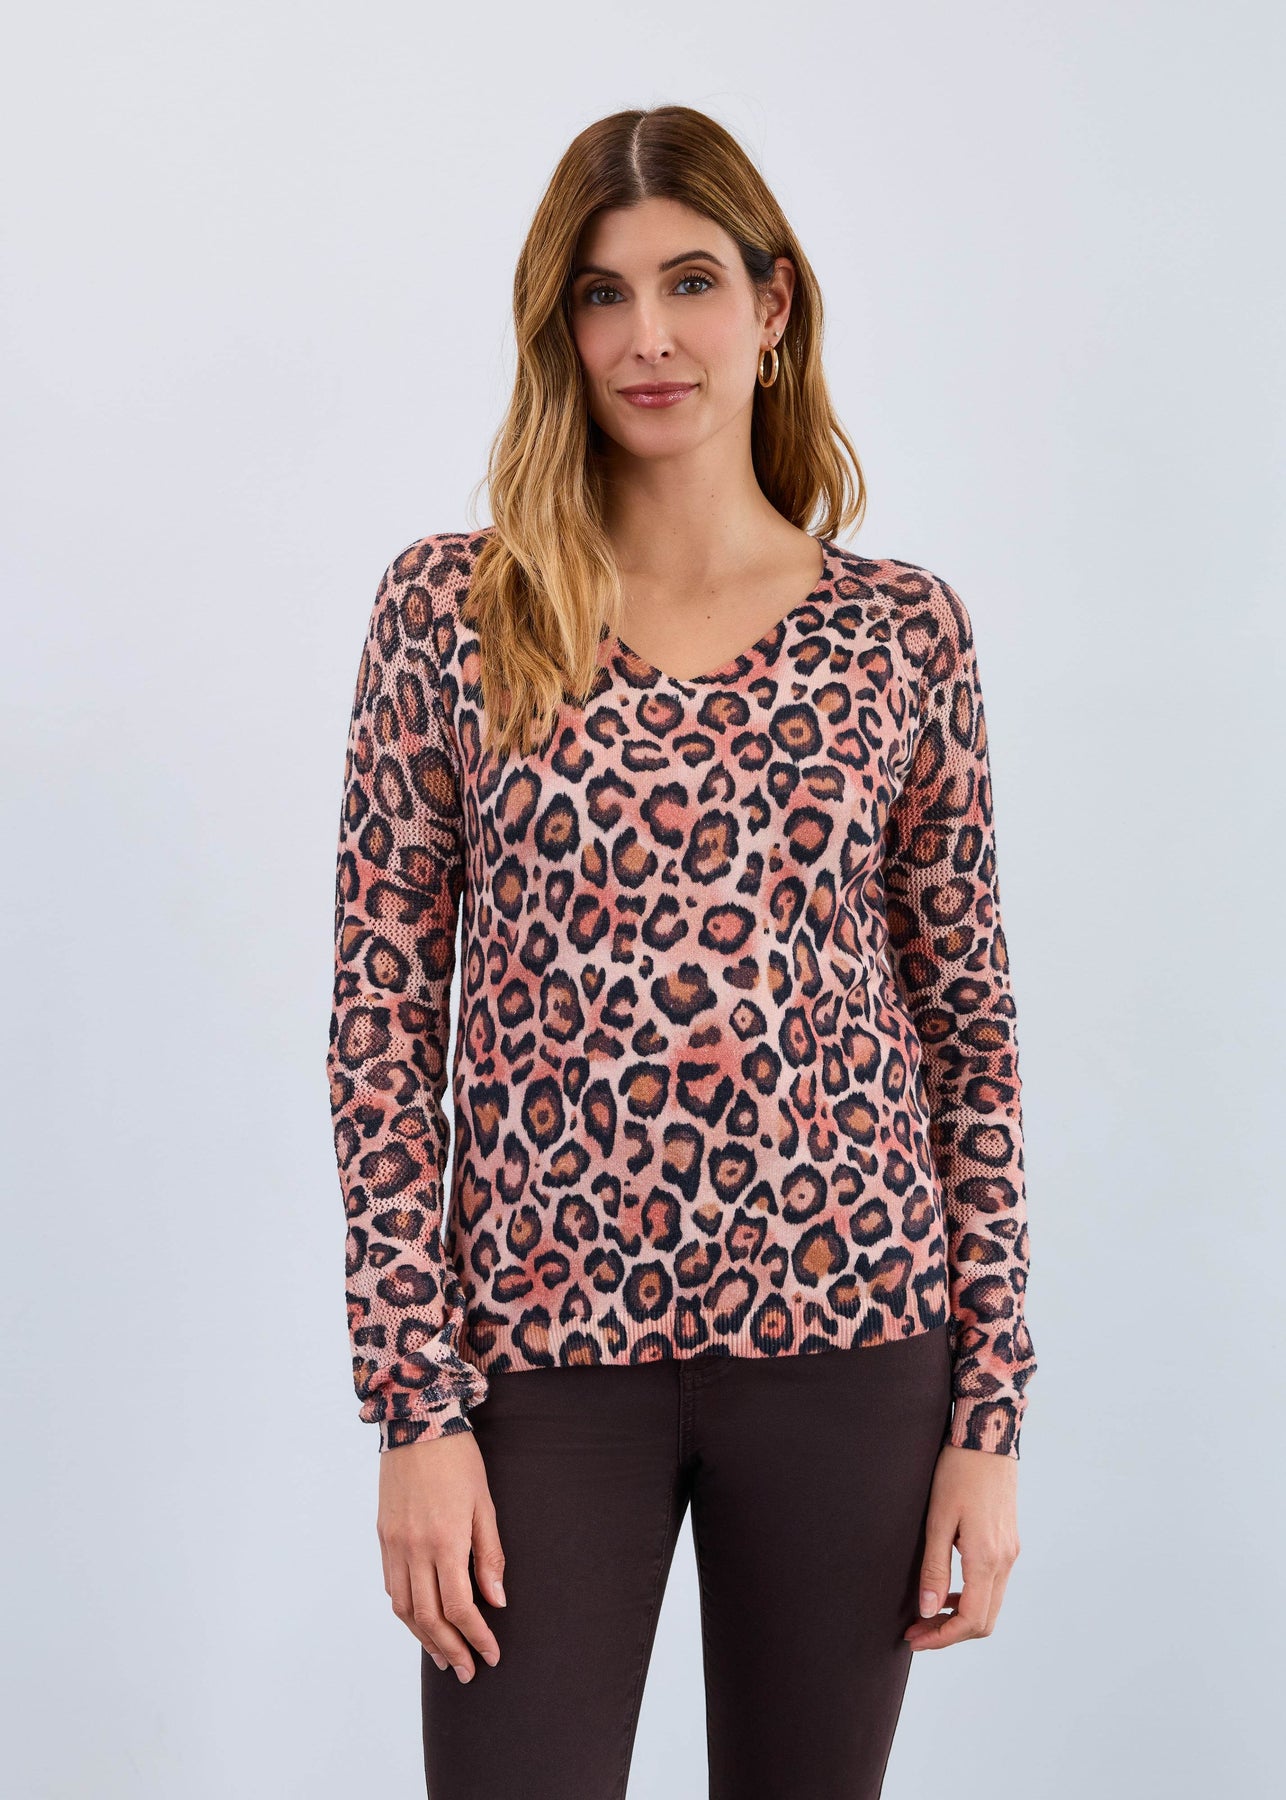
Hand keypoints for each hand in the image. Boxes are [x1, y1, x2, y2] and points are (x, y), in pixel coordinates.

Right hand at [377, 1429, 507, 1681]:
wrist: (417, 1423)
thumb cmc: (459, 1460)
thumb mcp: (485, 1504)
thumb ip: (489, 1555)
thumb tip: (496, 1600)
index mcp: (445, 1542)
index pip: (459, 1608)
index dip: (476, 1637)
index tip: (491, 1655)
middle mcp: (414, 1549)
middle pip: (429, 1617)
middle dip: (451, 1649)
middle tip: (469, 1671)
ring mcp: (394, 1545)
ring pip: (404, 1609)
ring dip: (424, 1638)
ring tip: (444, 1657)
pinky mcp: (383, 1536)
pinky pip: (391, 1586)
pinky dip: (406, 1611)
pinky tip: (420, 1620)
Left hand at [903, 1443, 1020, 1649]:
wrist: (987, 1435)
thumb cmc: (957, 1472)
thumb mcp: (938, 1519)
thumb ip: (934, 1568)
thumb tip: (928, 1612)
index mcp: (987, 1558)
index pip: (971, 1620)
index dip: (942, 1637)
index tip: (915, 1639)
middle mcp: (1005, 1561)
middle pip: (984, 1621)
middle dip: (950, 1634)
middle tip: (916, 1632)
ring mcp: (1011, 1552)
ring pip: (991, 1605)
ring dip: (960, 1617)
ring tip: (926, 1615)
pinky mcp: (1009, 1542)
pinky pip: (993, 1585)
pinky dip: (971, 1597)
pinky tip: (947, 1590)